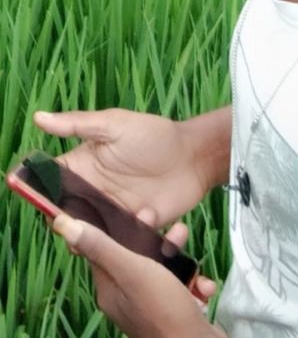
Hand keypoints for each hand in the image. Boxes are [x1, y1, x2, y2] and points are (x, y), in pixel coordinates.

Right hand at [34, 108, 210, 226]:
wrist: (194, 156)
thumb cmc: (154, 135)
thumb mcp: (115, 125)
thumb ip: (78, 124)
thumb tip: (38, 117)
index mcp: (81, 169)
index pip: (48, 185)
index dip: (38, 194)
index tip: (40, 198)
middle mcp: (91, 195)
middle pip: (63, 216)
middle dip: (63, 223)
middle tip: (73, 221)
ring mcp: (110, 216)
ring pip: (87, 236)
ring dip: (89, 238)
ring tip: (104, 228)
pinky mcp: (131, 232)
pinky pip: (118, 245)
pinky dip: (124, 240)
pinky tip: (144, 219)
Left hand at [53, 213, 224, 337]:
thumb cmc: (162, 307)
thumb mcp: (131, 270)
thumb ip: (102, 246)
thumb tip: (61, 223)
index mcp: (109, 288)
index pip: (105, 249)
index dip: (120, 227)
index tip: (140, 212)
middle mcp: (125, 298)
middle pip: (138, 256)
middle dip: (160, 241)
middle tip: (177, 231)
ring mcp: (150, 307)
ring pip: (163, 270)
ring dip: (181, 259)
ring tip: (193, 258)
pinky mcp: (172, 312)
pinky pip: (180, 287)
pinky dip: (194, 283)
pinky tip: (203, 285)